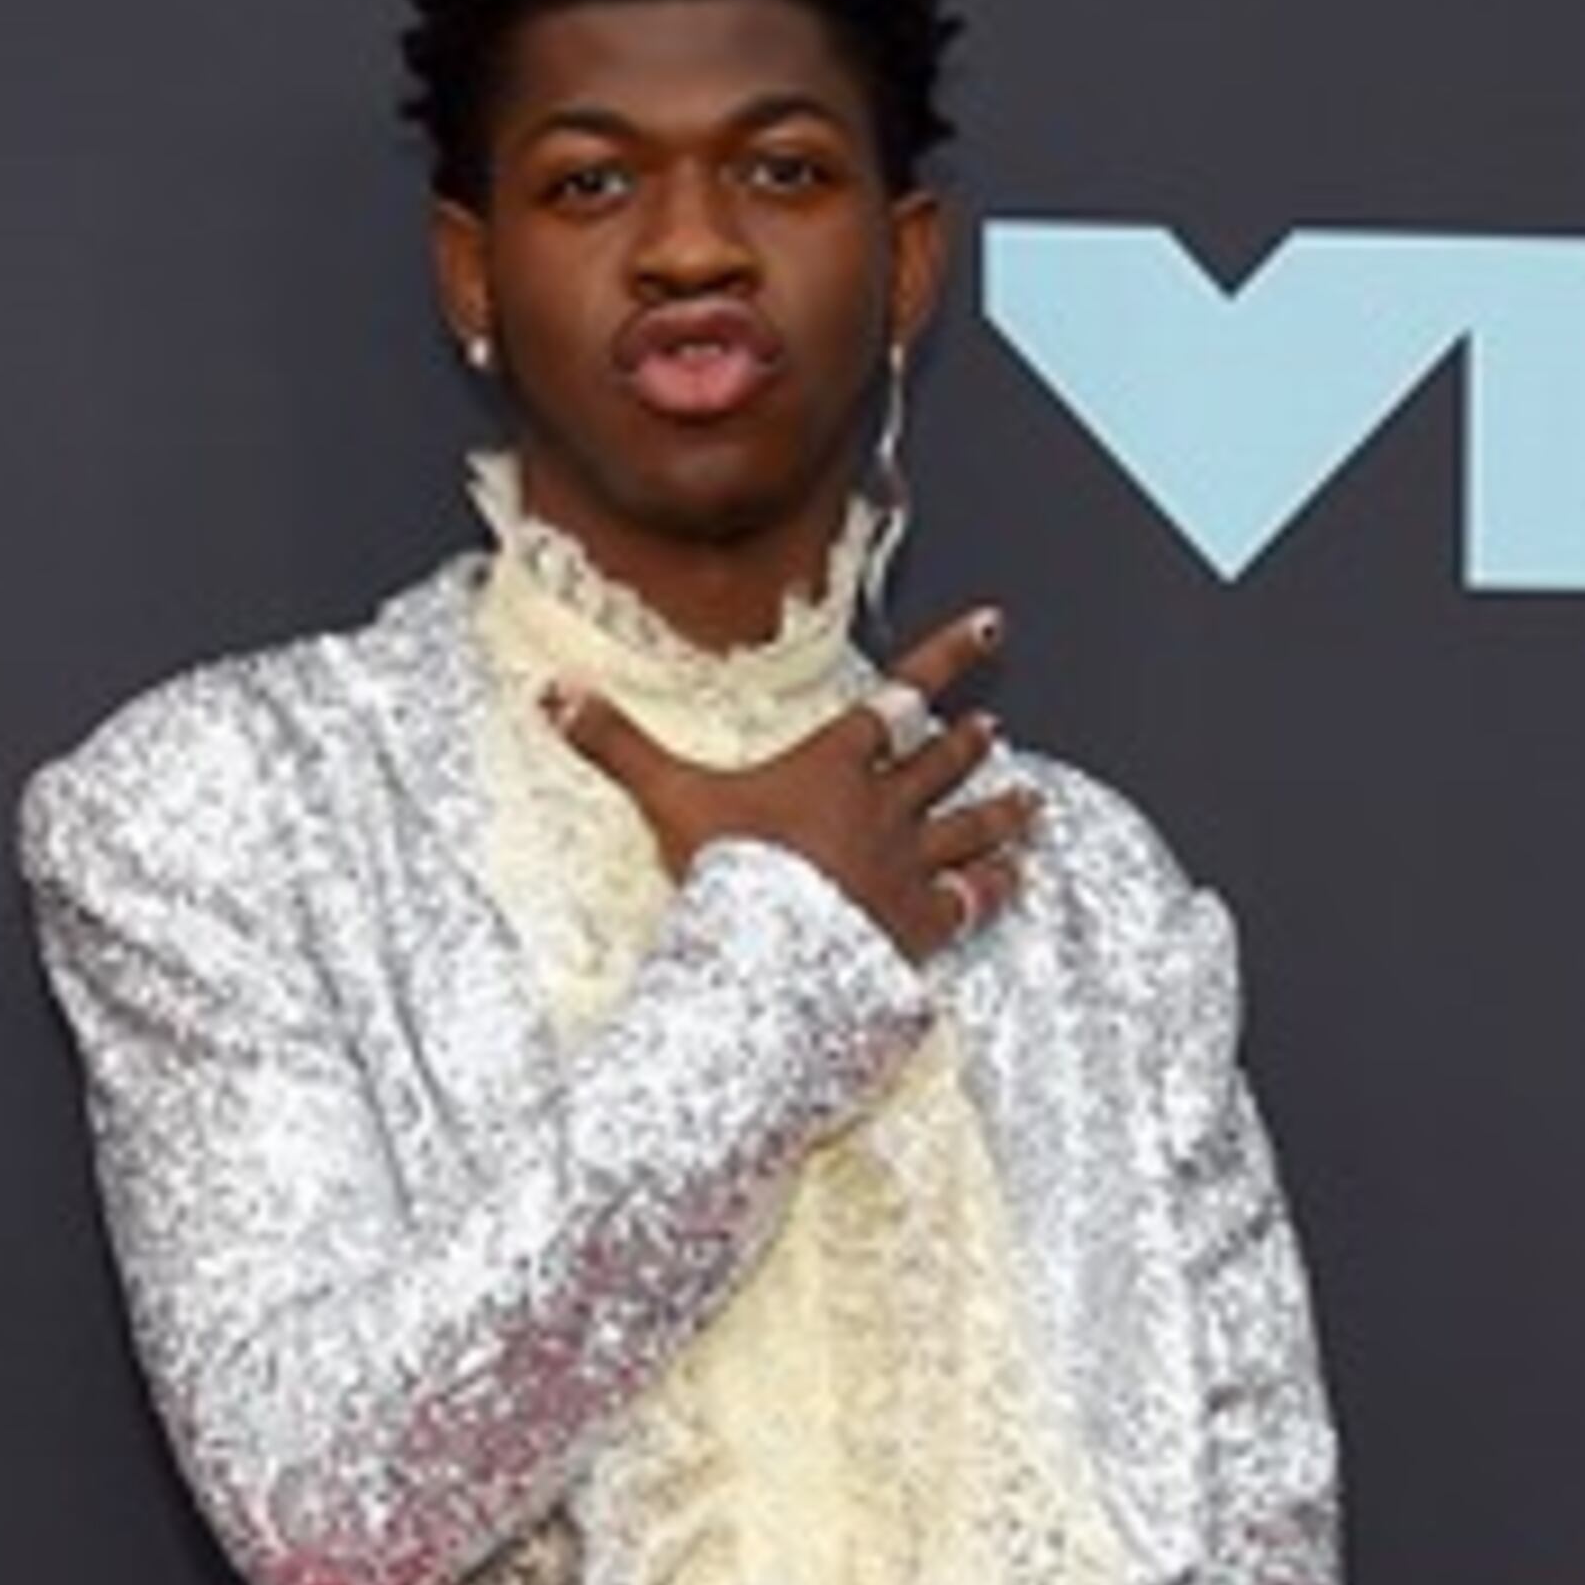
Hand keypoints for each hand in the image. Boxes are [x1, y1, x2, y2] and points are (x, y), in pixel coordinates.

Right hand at [551, 601, 1036, 967]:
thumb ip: (618, 746)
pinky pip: (969, 899)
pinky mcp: (917, 924)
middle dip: (969, 741)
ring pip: (967, 827)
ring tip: (1030, 801)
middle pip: (940, 762)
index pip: (900, 697)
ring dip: (999, 811)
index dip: (950, 658)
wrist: (765, 958)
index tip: (992, 626)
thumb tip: (554, 693)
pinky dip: (994, 888)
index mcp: (834, 765)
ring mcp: (907, 866)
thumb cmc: (722, 875)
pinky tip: (1015, 881)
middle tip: (995, 726)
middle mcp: (884, 807)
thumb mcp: (668, 801)